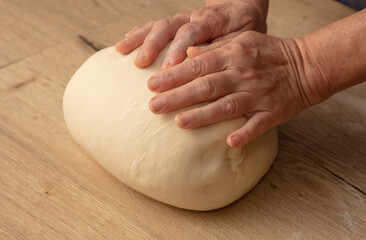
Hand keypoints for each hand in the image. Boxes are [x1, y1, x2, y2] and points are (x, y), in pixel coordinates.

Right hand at [115, 0, 268, 68]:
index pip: (190, 32)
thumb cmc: (243, 27)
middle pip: (168, 26)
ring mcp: (182, 19)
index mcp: (211, 20)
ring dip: (139, 38)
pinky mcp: (175, 24)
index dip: (177, 48)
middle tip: (140, 63)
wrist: (240, 8)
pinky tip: (125, 42)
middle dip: (152, 45)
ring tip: (122, 50)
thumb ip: (221, 46)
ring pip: (157, 24)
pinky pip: (154, 25)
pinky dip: (138, 33)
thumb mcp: (242, 37)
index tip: (167, 67)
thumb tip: (194, 57)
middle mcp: (192, 17)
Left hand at [146, 31, 315, 147]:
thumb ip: (214, 49)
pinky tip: (229, 142)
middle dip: (179, 96)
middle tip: (154, 106)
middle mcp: (243, 75)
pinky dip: (245, 133)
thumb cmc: (268, 53)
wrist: (307, 66)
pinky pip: (258, 124)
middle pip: (207, 86)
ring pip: (227, 106)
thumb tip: (186, 54)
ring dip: (204, 115)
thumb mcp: (242, 41)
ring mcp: (258, 95)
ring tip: (179, 123)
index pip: (198, 65)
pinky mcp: (272, 113)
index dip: (174, 75)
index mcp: (234, 55)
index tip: (152, 84)